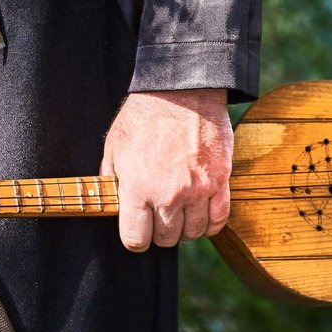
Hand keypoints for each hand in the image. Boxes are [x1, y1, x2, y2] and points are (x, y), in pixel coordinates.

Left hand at [100, 88, 232, 251]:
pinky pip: (219, 218)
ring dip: (185, 229)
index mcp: (138, 188)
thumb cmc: (143, 117)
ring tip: (180, 215)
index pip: (136, 239)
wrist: (181, 92)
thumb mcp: (114, 147)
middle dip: (160, 233)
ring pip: (193, 232)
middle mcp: (169, 195)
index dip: (135, 239)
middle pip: (166, 239)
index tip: (138, 232)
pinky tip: (202, 215)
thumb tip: (113, 203)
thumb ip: (111, 180)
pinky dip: (210, 223)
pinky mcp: (220, 180)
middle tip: (159, 218)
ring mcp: (198, 189)